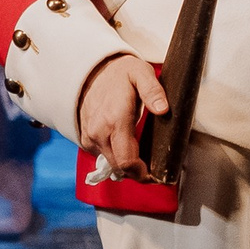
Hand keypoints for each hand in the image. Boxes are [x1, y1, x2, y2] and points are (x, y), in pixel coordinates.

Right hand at [75, 54, 167, 178]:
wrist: (91, 72)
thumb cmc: (121, 73)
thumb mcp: (141, 74)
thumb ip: (153, 91)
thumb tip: (163, 109)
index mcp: (115, 120)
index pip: (127, 160)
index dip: (142, 173)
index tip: (156, 176)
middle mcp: (99, 132)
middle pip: (119, 167)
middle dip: (137, 173)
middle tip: (154, 171)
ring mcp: (90, 137)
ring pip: (111, 163)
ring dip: (127, 165)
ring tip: (144, 160)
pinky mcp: (86, 139)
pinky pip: (103, 156)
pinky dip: (116, 157)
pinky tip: (129, 149)